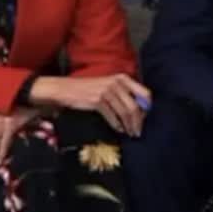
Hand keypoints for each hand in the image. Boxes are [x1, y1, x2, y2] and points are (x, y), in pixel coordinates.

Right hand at [30, 74, 150, 136]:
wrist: (65, 89)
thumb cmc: (88, 89)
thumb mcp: (109, 85)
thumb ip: (124, 93)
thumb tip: (140, 110)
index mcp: (122, 78)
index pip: (145, 93)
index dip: (147, 108)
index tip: (145, 118)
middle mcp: (116, 83)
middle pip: (135, 106)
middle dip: (139, 122)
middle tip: (138, 132)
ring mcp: (107, 91)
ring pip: (125, 113)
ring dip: (129, 126)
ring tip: (130, 133)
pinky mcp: (98, 100)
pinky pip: (112, 117)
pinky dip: (117, 125)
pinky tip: (118, 130)